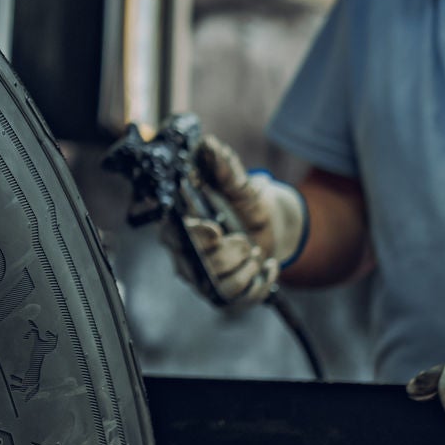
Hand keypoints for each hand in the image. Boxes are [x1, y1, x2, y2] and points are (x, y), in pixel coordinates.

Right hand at [157, 131, 306, 307]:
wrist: (271, 227)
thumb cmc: (246, 205)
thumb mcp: (241, 185)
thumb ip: (225, 167)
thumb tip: (209, 144)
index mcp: (182, 227)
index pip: (172, 236)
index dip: (195, 236)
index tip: (215, 228)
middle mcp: (186, 256)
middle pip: (198, 266)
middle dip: (227, 255)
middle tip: (244, 241)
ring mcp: (204, 278)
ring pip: (221, 286)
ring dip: (246, 269)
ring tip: (256, 253)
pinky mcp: (224, 294)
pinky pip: (240, 300)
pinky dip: (261, 282)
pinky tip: (269, 265)